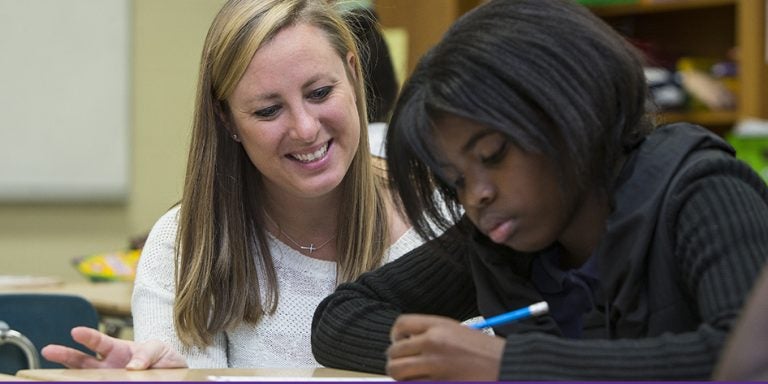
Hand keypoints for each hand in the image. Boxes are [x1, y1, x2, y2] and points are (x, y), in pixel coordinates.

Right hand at [41, 326, 186, 369]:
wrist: (172, 372)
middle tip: (48, 350)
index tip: (76, 331)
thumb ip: (148, 353)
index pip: (100, 342)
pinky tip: (77, 383)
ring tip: (51, 376)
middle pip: (82, 360)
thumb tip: (132, 367)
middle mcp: (109, 365)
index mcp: (119, 349)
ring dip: (69, 376)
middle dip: (65, 354)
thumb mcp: (159, 349)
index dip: (88, 336)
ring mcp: (109, 377)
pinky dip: (87, 383)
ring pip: (84, 377)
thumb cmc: (162, 357)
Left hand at [386, 314, 504, 380]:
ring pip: (397, 371)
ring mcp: (434, 365)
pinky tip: (424, 382)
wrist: (507, 365)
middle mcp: (433, 343)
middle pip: (394, 351)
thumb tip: (407, 344)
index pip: (401, 324)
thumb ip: (432, 334)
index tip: (399, 343)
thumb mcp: (457, 332)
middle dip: (396, 359)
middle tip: (405, 365)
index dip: (396, 335)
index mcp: (439, 325)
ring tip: (411, 377)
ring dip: (401, 376)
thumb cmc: (486, 352)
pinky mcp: (438, 383)